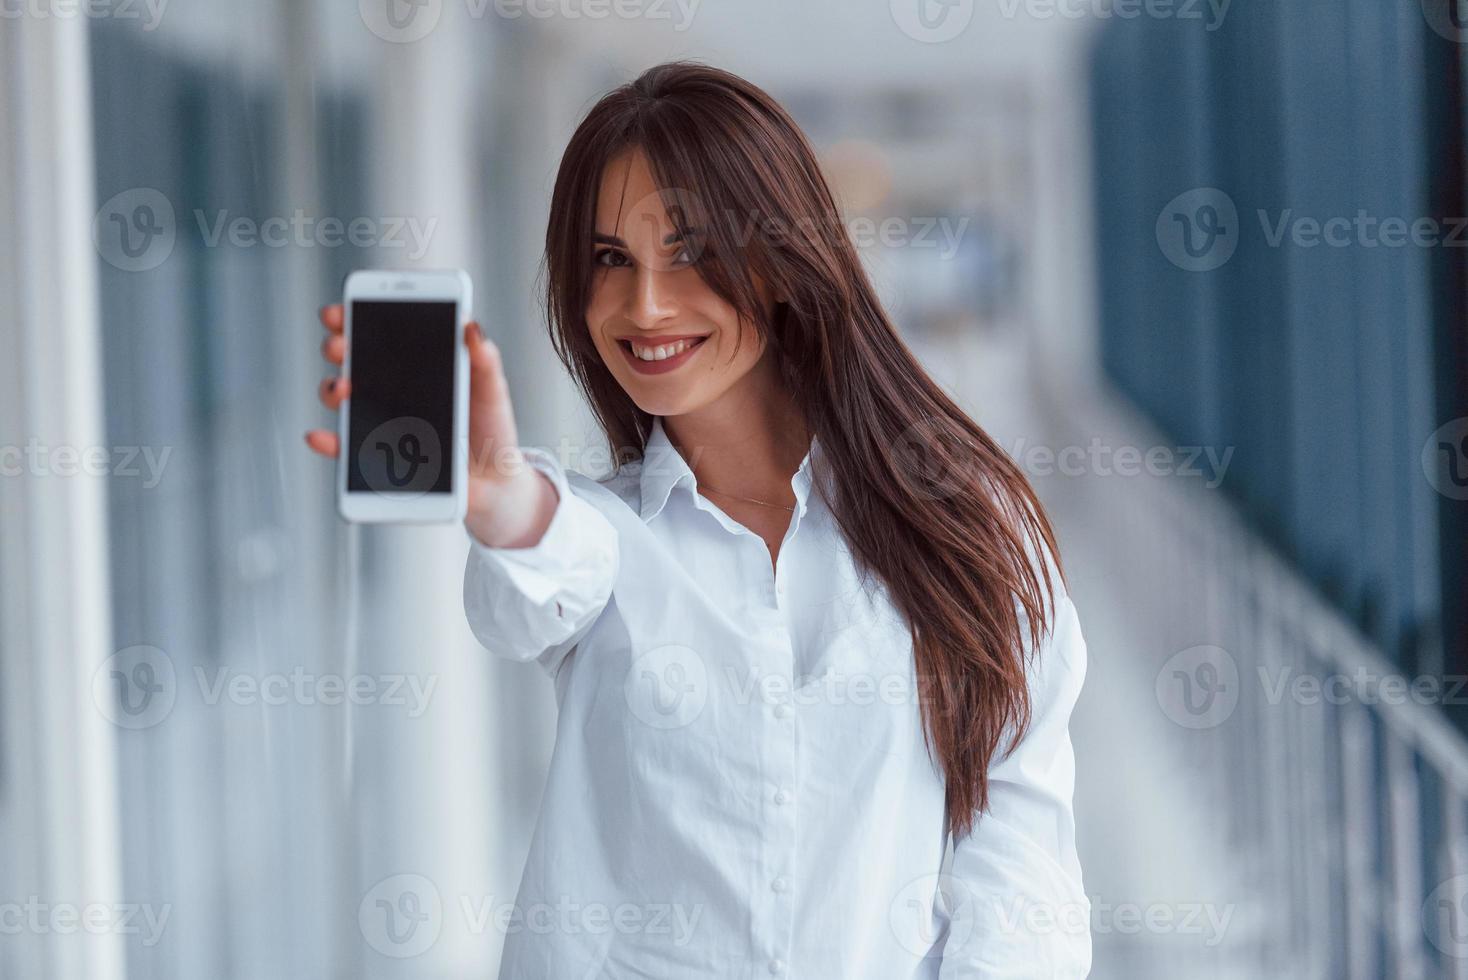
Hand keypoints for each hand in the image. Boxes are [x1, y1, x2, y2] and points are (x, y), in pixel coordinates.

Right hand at [304, 304, 557, 546]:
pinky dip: (329, 443)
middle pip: (352, 359)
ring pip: (344, 398)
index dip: (354, 315)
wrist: (494, 480)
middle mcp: (391, 387)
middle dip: (337, 346)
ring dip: (332, 388)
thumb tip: (471, 325)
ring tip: (343, 388)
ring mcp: (381, 419)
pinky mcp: (378, 456)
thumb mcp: (491, 390)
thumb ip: (484, 360)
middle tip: (340, 345)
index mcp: (416, 364)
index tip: (341, 310)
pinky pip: (346, 449)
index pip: (378, 331)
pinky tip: (321, 436)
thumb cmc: (490, 427)